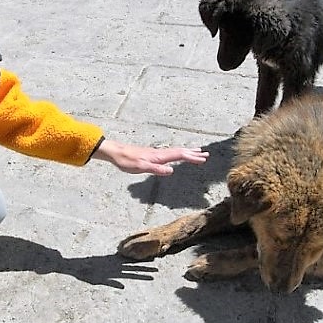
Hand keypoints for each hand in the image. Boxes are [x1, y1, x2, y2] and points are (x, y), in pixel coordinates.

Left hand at [91, 139, 208, 175]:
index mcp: (159, 156)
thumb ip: (156, 169)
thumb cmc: (127, 161)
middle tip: (206, 154)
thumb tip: (171, 171)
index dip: (192, 157)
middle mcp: (160, 153)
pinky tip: (178, 156)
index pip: (179, 156)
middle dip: (193, 153)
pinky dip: (179, 153)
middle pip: (180, 152)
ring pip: (176, 151)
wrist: (116, 153)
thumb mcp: (141, 168)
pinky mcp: (152, 155)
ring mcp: (156, 153)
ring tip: (197, 152)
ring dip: (187, 152)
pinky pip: (170, 153)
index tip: (203, 159)